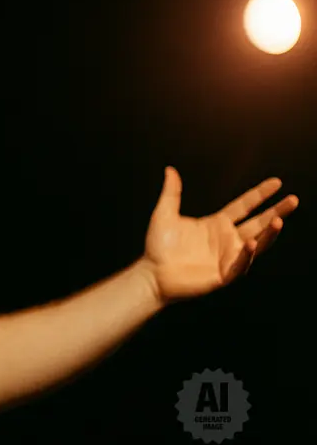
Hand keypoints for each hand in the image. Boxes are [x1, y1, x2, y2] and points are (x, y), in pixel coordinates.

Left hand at [141, 166, 298, 303]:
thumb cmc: (158, 246)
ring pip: (256, 244)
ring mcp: (227, 257)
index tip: (276, 183)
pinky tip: (251, 244)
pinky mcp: (223, 274)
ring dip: (268, 234)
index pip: (244, 206)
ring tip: (279, 221)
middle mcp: (227, 239)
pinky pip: (240, 264)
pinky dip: (247, 255)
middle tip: (293, 200)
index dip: (260, 195)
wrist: (151, 273)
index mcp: (217, 224)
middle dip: (276, 212)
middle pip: (257, 223)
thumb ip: (172, 193)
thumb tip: (170, 170)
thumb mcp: (165, 214)